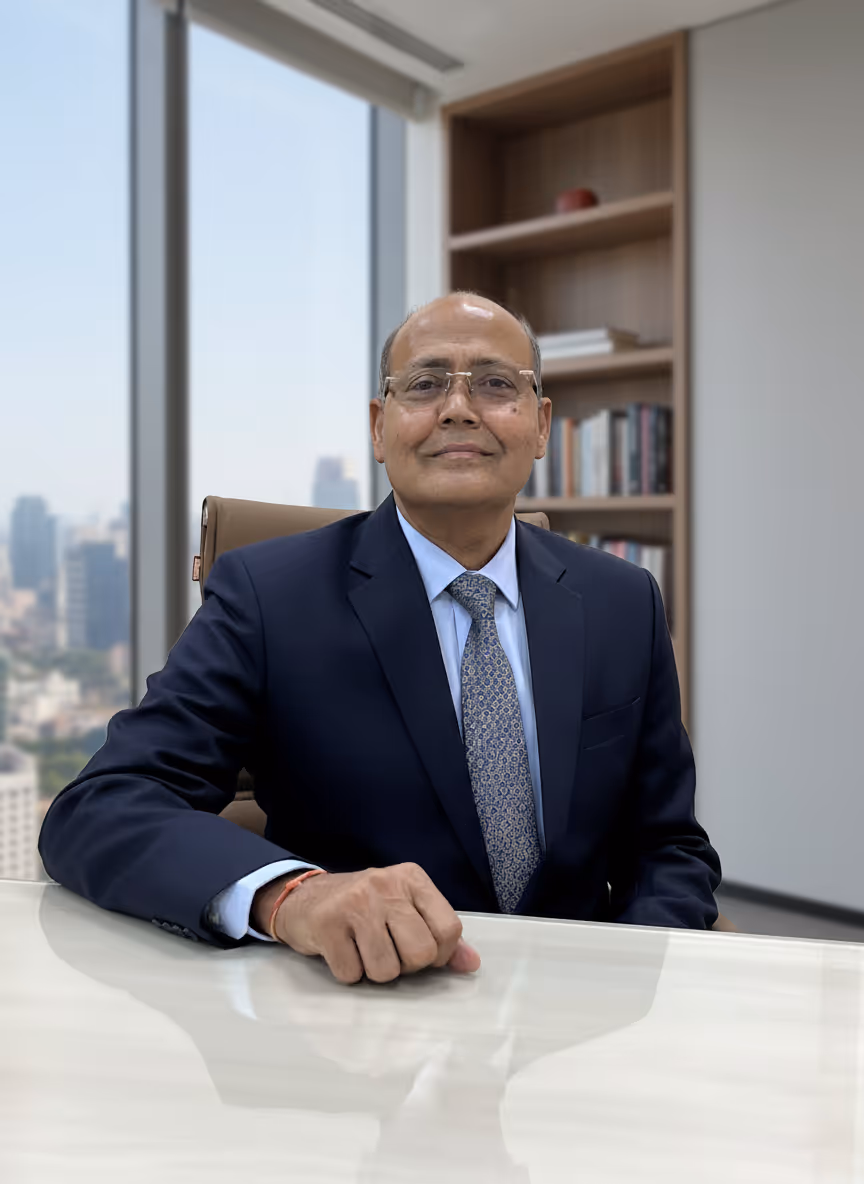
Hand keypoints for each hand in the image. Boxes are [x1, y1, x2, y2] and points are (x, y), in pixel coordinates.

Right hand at [253, 863, 480, 983]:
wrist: (303, 898)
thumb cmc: (363, 908)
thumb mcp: (405, 909)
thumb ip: (439, 934)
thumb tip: (471, 964)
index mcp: (412, 879)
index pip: (449, 929)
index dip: (439, 954)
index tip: (421, 952)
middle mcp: (386, 885)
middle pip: (421, 953)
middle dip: (407, 966)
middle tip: (389, 952)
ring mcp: (356, 903)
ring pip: (386, 970)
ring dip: (375, 972)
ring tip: (364, 951)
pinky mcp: (327, 924)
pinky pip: (352, 974)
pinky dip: (349, 973)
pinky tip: (342, 950)